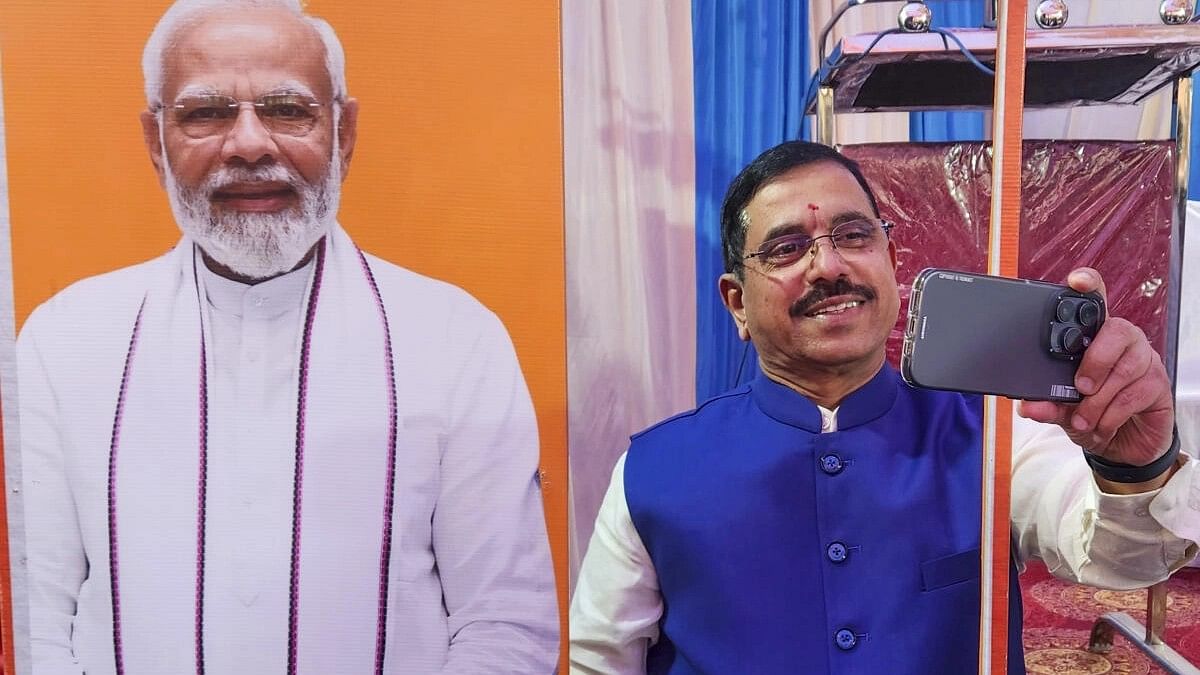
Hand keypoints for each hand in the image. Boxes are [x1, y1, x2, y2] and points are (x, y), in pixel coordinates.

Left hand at [1017, 268, 1173, 467]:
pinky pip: (1134, 394)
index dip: (1088, 286)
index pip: (1095, 301)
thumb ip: (1047, 404)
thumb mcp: (1062, 410)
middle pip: (1115, 330)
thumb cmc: (1093, 414)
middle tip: (1079, 388)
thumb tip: (1029, 406)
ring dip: (1098, 400)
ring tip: (1084, 418)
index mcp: (1095, 337)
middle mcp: (1122, 341)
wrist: (1121, 445)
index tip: (1075, 282)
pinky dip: (1112, 414)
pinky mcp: (1158, 384)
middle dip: (1094, 362)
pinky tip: (1102, 424)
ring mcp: (1144, 360)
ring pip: (1124, 368)